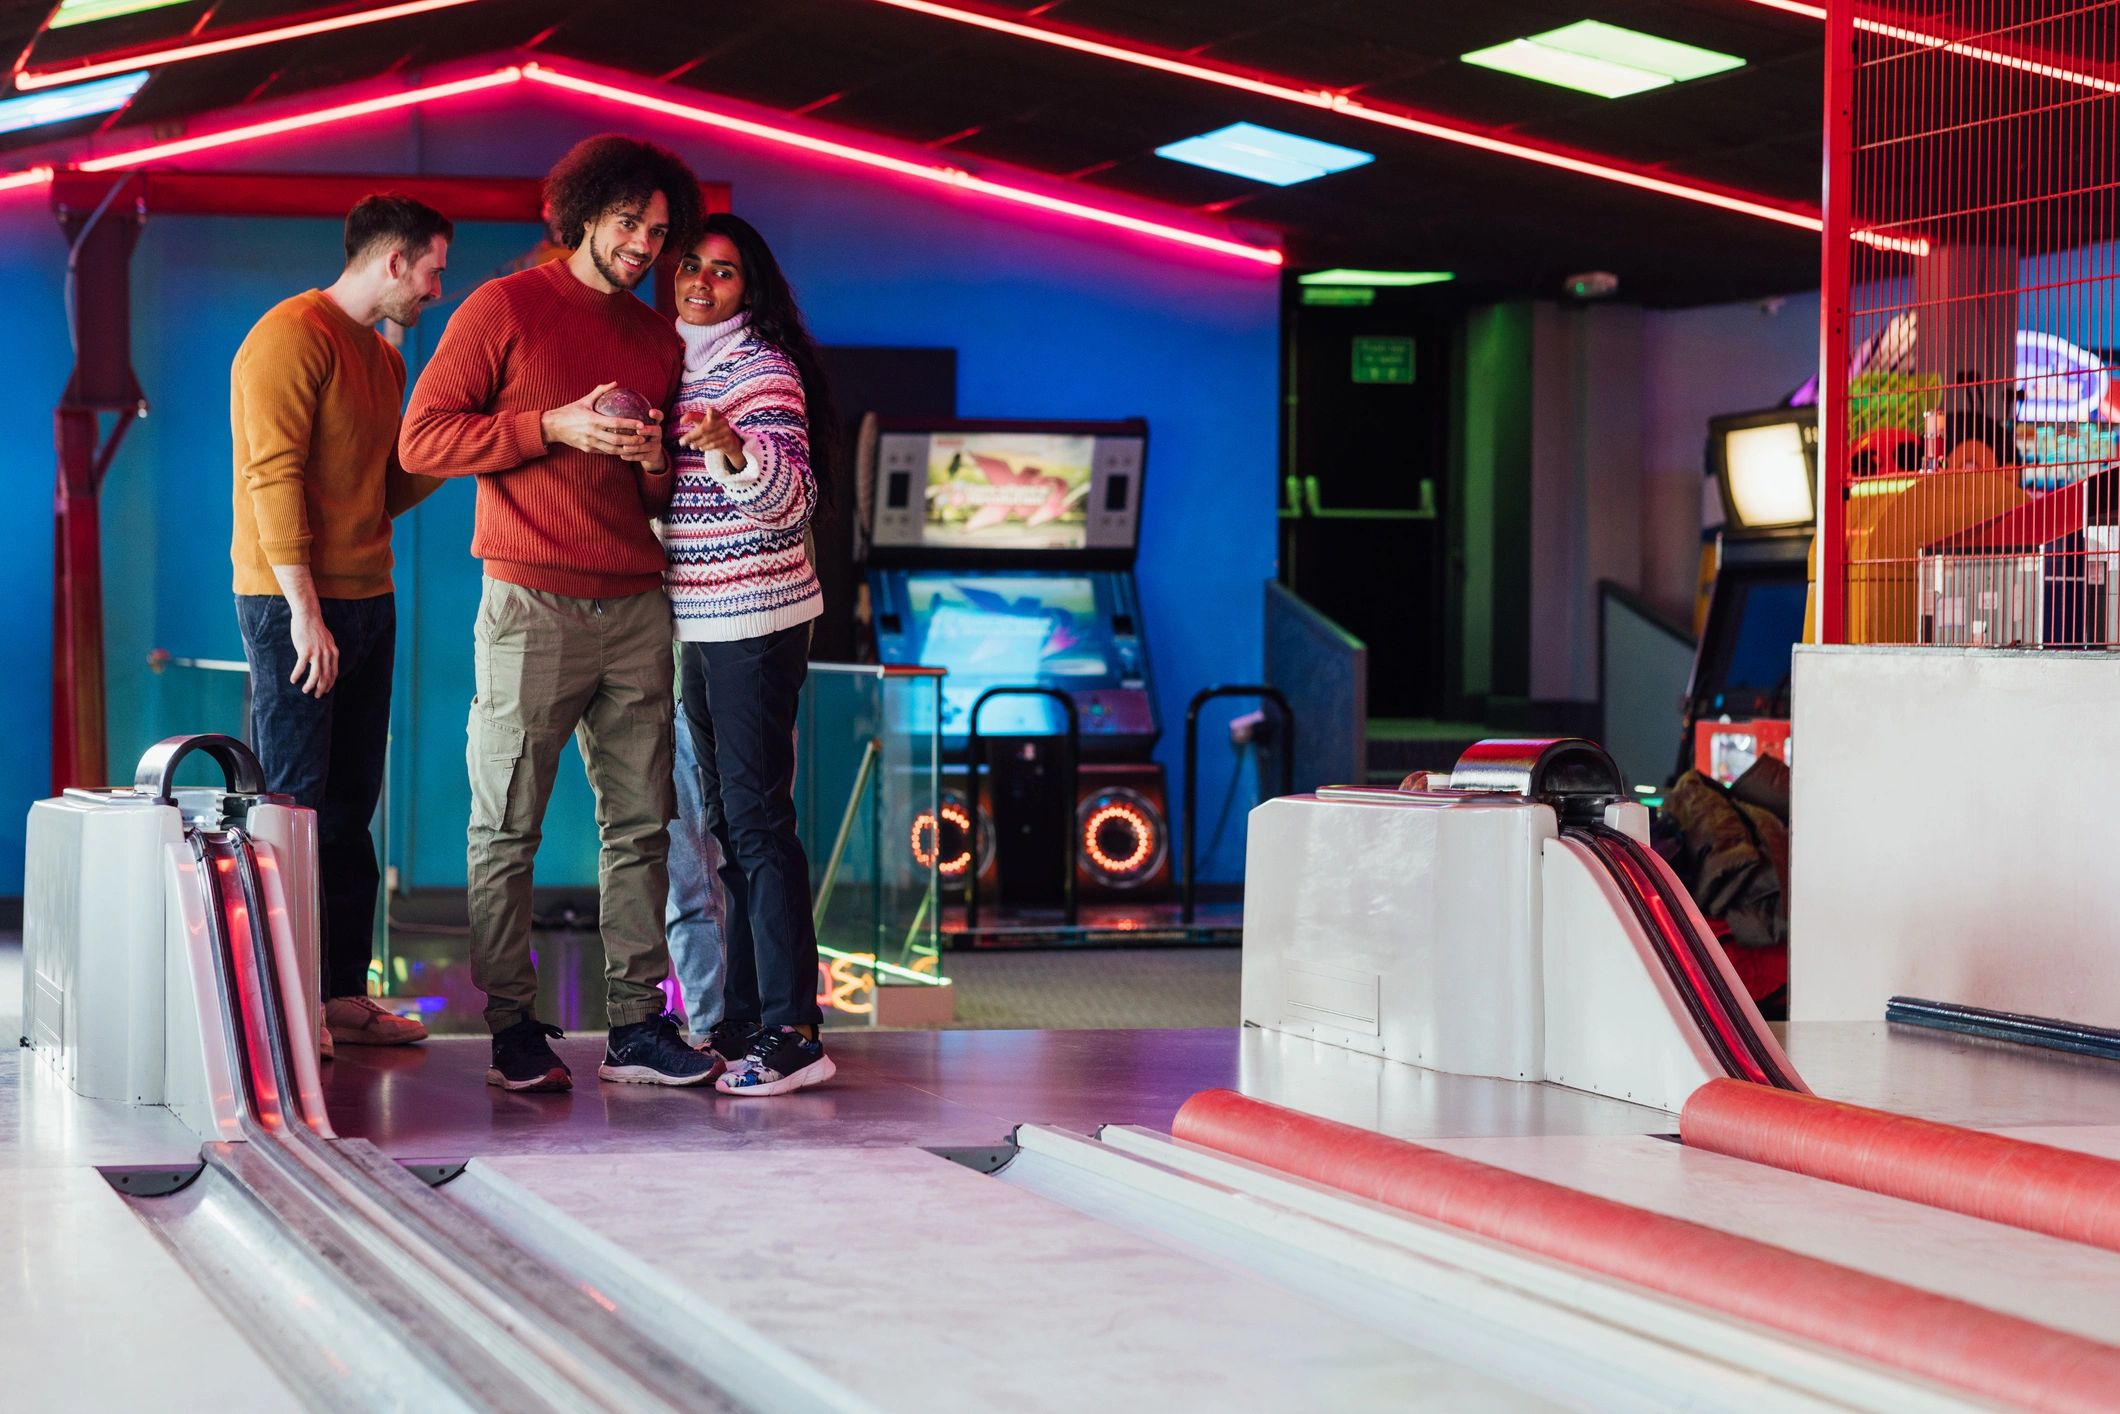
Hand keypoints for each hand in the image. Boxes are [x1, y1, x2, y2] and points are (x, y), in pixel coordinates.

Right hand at [289, 608, 338, 696]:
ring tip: (305, 691)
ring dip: (310, 685)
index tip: (325, 690)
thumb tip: (327, 662)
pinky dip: (297, 675)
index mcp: (333, 652)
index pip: (334, 673)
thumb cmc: (315, 629)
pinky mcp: (305, 650)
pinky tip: (293, 680)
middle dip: (321, 688)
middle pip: (326, 676)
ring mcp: (316, 652)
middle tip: (316, 695)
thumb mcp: (328, 641)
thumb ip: (328, 652)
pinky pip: (301, 667)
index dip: (330, 683)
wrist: (308, 616)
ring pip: (315, 675)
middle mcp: (327, 654)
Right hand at [542, 383, 657, 457]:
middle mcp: (591, 433)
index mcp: (592, 420)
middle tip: (644, 438)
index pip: (615, 423)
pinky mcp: (588, 450)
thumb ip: (600, 391)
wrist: (552, 427)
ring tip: (638, 446)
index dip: (629, 424)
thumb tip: (616, 383)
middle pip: (616, 440)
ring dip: (626, 449)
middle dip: (632, 440)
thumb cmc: (570, 411)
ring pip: (612, 449)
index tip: (641, 424)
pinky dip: (616, 451)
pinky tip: (626, 449)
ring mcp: (589, 443)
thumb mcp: (584, 400)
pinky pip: (605, 452)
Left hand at [618, 408, 667, 470]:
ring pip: (646, 446)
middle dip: (648, 430)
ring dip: (636, 447)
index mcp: (654, 424)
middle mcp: (657, 434)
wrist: (650, 453)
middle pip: (656, 431)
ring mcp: (655, 445)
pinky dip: (632, 457)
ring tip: (625, 447)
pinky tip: (622, 456)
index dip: (657, 414)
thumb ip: (629, 413)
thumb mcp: (638, 424)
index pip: (659, 417)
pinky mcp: (652, 456)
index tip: (650, 412)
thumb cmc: (639, 434)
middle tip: (638, 431)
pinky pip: (642, 457)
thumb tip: (613, 392)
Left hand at [675, 406, 744, 467]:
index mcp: (716, 414)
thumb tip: (681, 421)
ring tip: (691, 446)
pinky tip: (701, 448)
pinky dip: (706, 447)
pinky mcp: (728, 440)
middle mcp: (723, 421)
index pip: (713, 412)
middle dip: (691, 436)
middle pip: (704, 429)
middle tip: (681, 442)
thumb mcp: (702, 422)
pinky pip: (714, 445)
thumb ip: (692, 418)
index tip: (709, 411)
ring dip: (697, 443)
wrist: (729, 441)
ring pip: (708, 438)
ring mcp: (726, 431)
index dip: (711, 412)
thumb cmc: (711, 429)